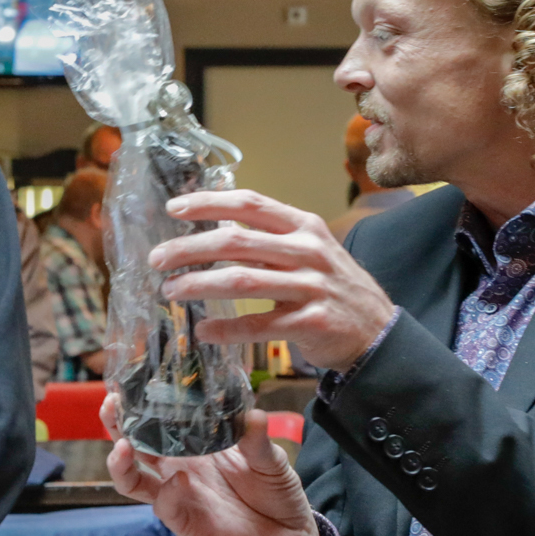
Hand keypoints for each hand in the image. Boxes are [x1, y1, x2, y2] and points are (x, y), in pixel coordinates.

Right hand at [103, 394, 327, 535]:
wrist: (293, 535)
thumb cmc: (275, 491)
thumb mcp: (269, 458)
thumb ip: (257, 439)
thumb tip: (254, 414)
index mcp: (191, 448)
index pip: (152, 425)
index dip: (134, 407)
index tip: (123, 386)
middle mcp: (176, 470)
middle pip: (132, 449)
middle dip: (115, 428)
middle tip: (111, 406)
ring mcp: (179, 498)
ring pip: (133, 484)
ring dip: (122, 465)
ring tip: (124, 447)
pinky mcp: (189, 526)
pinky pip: (166, 510)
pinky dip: (167, 494)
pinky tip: (179, 479)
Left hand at [152, 190, 395, 370]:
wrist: (377, 332)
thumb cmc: (333, 288)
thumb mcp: (309, 251)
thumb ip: (267, 240)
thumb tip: (213, 228)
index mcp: (303, 226)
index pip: (249, 203)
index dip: (208, 203)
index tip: (174, 208)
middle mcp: (308, 251)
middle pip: (235, 241)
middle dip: (188, 248)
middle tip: (157, 259)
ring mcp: (311, 286)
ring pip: (241, 280)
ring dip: (198, 284)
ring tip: (170, 291)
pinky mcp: (311, 323)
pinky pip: (259, 325)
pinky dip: (226, 328)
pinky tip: (203, 330)